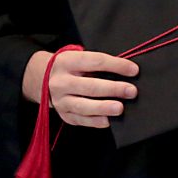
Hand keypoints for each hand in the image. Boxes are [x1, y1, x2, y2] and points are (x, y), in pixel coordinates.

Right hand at [22, 49, 138, 128]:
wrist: (42, 77)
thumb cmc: (71, 66)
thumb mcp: (79, 57)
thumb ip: (98, 63)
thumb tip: (126, 71)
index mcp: (67, 61)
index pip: (96, 62)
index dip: (117, 66)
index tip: (134, 70)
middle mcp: (61, 82)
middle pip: (90, 86)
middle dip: (114, 89)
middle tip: (132, 91)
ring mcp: (60, 100)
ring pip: (84, 106)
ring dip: (104, 108)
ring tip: (120, 108)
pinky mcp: (62, 114)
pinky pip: (80, 120)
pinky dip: (95, 121)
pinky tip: (108, 121)